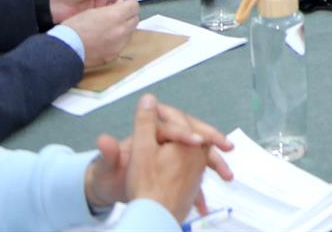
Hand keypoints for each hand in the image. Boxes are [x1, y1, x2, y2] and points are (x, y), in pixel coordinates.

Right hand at [64, 0, 139, 67]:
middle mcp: (120, 30)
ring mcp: (118, 44)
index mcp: (115, 16)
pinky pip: (122, 44)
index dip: (129, 3)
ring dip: (124, 28)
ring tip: (110, 28)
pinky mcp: (114, 54)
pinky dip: (118, 40)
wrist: (66, 48)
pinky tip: (106, 39)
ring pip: (130, 32)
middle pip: (135, 19)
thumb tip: (120, 6)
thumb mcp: (93, 10)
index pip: (134, 6)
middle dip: (128, 15)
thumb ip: (111, 8)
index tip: (125, 4)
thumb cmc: (75, 29)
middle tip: (119, 15)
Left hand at [89, 94, 234, 218]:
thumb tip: (104, 137)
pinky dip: (201, 186)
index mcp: (148, 134)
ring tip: (227, 175)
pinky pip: (192, 172)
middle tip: (227, 146)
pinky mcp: (172, 168)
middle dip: (211, 140)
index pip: (172, 127)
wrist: (108, 190)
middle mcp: (161, 140)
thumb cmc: (107, 176)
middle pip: (192, 134)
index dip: (185, 133)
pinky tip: (205, 204)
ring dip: (213, 162)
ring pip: (197, 153)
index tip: (197, 142)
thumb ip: (109, 153)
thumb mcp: (108, 164)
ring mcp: (169, 153)